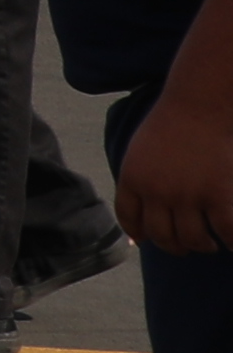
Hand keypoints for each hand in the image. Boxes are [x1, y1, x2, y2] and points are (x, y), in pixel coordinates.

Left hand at [136, 92, 232, 259]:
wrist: (198, 106)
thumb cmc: (171, 125)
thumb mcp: (140, 152)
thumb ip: (139, 180)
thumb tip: (141, 218)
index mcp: (132, 178)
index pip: (129, 218)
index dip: (139, 233)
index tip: (149, 240)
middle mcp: (156, 191)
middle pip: (162, 236)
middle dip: (174, 246)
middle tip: (185, 247)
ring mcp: (187, 195)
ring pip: (192, 239)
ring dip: (202, 246)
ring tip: (210, 245)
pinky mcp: (217, 195)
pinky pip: (225, 231)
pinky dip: (231, 241)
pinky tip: (232, 241)